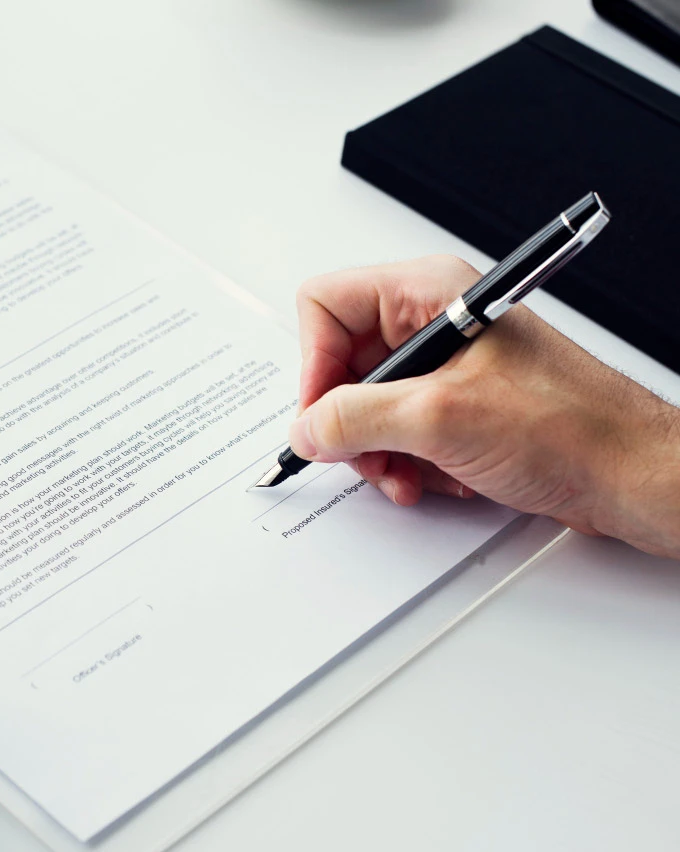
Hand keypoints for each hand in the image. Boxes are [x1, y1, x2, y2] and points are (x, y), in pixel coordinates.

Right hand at [290, 256, 679, 558]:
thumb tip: (306, 427)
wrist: (626, 474)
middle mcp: (432, 323)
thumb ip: (354, 419)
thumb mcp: (439, 419)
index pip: (327, 306)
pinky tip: (432, 477)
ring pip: (366, 404)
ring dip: (377, 449)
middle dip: (349, 420)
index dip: (314, 364)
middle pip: (342, 362)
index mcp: (427, 294)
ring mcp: (444, 366)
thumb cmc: (569, 425)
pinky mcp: (454, 404)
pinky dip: (405, 460)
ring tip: (405, 473)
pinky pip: (397, 429)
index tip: (322, 413)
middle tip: (366, 453)